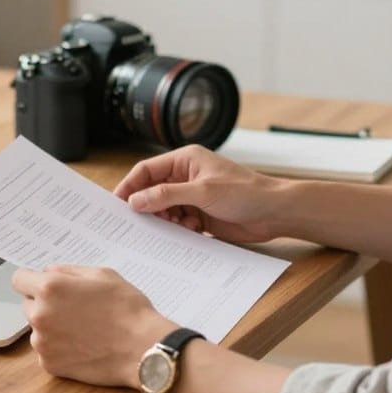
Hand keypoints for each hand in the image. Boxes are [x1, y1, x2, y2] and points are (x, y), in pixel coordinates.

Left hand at [12, 265, 175, 387]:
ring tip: (82, 329)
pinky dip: (59, 348)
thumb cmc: (127, 308)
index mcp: (50, 288)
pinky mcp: (50, 365)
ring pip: (37, 329)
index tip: (42, 285)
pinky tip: (83, 345)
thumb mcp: (102, 274)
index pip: (18, 279)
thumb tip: (48, 272)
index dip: (32, 280)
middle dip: (44, 304)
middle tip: (73, 308)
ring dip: (52, 327)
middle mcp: (40, 315)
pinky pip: (47, 351)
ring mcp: (42, 343)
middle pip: (28, 304)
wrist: (143, 349)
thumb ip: (69, 270)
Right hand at [112, 144, 284, 243]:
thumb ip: (166, 195)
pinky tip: (192, 232)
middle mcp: (186, 177)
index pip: (147, 170)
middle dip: (147, 207)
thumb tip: (135, 201)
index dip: (130, 186)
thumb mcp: (202, 192)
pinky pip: (178, 223)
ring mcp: (193, 197)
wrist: (274, 213)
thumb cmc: (245, 192)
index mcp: (185, 160)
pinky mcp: (201, 216)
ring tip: (176, 226)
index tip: (116, 203)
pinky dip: (179, 230)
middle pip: (153, 191)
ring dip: (165, 221)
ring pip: (164, 210)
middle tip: (139, 224)